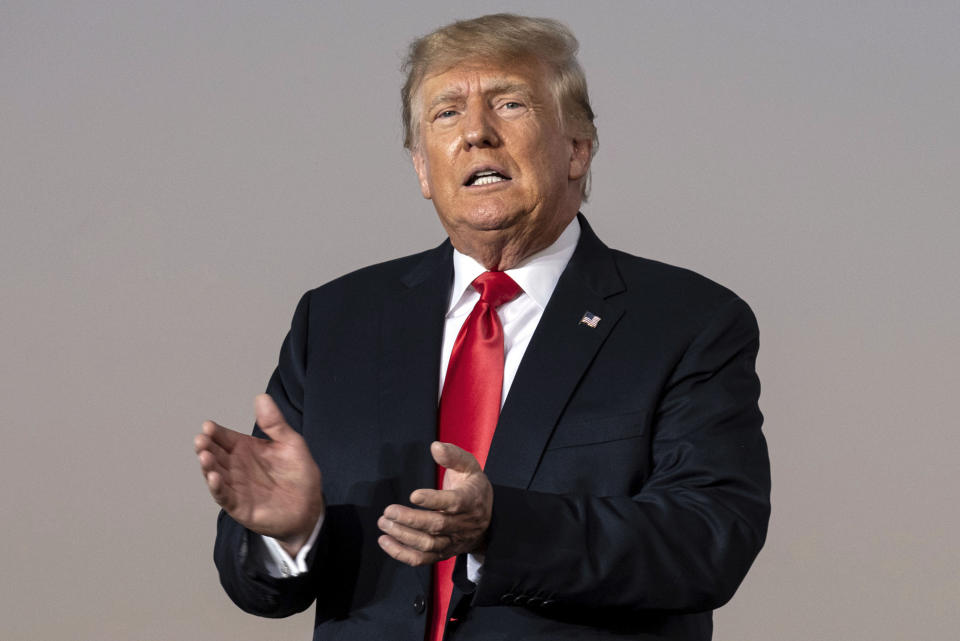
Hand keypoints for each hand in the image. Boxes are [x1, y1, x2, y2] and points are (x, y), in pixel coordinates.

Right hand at [194, 394, 323, 555]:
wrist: (309, 506)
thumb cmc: (299, 474)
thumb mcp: (291, 443)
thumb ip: (275, 423)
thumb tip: (261, 397)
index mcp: (246, 449)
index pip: (225, 438)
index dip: (216, 432)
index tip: (208, 426)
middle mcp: (236, 466)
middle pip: (215, 454)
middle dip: (206, 447)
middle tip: (202, 439)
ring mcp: (236, 486)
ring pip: (215, 474)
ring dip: (208, 465)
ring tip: (205, 456)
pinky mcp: (239, 505)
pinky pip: (224, 496)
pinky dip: (217, 487)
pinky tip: (213, 477)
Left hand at [377, 442, 492, 566]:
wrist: (489, 520)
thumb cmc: (473, 488)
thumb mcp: (470, 467)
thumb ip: (453, 456)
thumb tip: (435, 446)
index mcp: (471, 501)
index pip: (454, 503)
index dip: (434, 500)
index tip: (413, 495)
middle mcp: (464, 524)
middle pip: (436, 526)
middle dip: (410, 519)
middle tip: (388, 511)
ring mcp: (454, 541)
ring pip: (428, 544)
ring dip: (403, 536)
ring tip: (384, 523)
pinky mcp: (444, 553)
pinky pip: (422, 559)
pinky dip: (402, 554)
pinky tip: (385, 541)